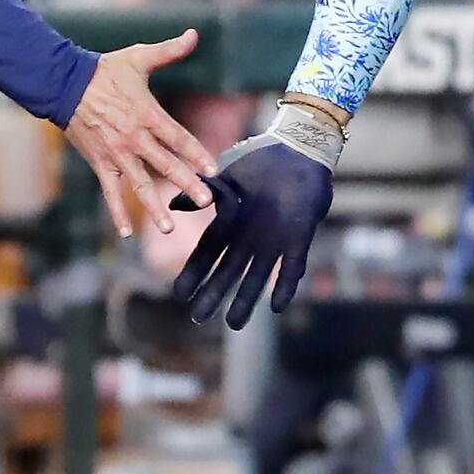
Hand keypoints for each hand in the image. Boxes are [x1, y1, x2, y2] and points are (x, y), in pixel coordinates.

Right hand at [63, 30, 216, 238]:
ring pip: (138, 183)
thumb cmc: (104, 71)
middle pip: (164, 163)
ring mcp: (116, 153)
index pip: (178, 137)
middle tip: (205, 200)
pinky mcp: (99, 162)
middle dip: (186, 182)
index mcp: (147, 113)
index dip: (197, 153)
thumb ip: (169, 51)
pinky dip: (117, 212)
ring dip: (154, 206)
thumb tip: (193, 34)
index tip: (213, 169)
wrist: (64, 84)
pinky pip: (109, 191)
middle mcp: (133, 137)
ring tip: (168, 227)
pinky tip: (126, 232)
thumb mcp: (138, 58)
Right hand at [169, 133, 334, 327]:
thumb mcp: (228, 174)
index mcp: (230, 222)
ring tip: (234, 324)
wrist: (299, 150)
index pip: (207, 253)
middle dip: (213, 294)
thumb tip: (173, 204)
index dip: (194, 273)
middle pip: (228, 271)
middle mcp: (249, 237)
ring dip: (246, 299)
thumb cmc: (262, 160)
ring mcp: (274, 240)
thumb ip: (205, 191)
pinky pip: (292, 267)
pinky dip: (285, 285)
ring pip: (257, 276)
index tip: (179, 293)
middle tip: (198, 319)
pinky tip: (277, 305)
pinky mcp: (299, 239)